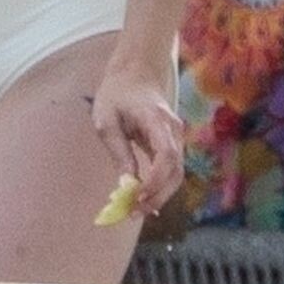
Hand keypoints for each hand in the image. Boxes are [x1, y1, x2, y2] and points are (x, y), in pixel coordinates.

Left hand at [91, 55, 183, 217]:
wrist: (135, 71)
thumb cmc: (117, 93)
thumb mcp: (106, 120)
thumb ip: (119, 152)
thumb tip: (127, 185)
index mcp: (156, 119)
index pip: (166, 155)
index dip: (155, 180)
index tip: (137, 197)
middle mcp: (173, 129)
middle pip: (176, 170)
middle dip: (158, 195)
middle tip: (134, 212)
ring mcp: (176, 136)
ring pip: (177, 173)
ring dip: (160, 195)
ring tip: (137, 209)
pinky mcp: (172, 143)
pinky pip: (171, 169)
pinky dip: (161, 186)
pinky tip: (145, 198)